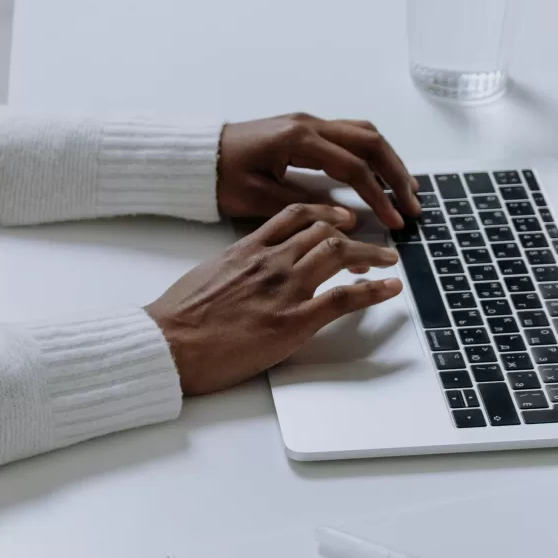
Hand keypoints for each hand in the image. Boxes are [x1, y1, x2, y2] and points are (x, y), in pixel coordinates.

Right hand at [146, 203, 402, 395]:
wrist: (168, 343)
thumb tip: (246, 273)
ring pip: (339, 254)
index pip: (295, 217)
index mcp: (247, 249)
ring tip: (388, 259)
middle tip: (372, 244)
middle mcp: (270, 261)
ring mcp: (284, 289)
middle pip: (324, 232)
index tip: (339, 219)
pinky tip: (390, 288)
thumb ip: (234, 268)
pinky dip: (373, 290)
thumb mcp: (206, 276)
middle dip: (354, 234)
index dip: (325, 214)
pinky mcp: (293, 321)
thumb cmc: (177, 318)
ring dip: (371, 255)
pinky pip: (344, 298)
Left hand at [217, 113, 421, 228]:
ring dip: (389, 160)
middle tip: (413, 204)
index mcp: (299, 140)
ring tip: (406, 189)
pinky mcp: (305, 129)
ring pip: (363, 133)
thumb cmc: (221, 178)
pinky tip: (380, 175)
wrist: (197, 157)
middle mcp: (309, 124)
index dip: (379, 196)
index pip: (354, 167)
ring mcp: (308, 122)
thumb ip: (304, 205)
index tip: (395, 221)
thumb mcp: (258, 199)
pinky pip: (350, 135)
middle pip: (370, 142)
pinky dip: (371, 153)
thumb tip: (347, 217)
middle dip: (396, 174)